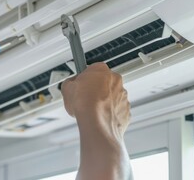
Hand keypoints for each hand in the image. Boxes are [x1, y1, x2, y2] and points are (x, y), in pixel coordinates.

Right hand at [61, 63, 132, 179]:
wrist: (96, 123)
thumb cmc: (84, 105)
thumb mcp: (67, 88)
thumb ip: (70, 82)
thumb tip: (70, 84)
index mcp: (101, 70)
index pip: (93, 69)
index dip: (85, 78)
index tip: (81, 83)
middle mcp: (116, 80)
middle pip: (104, 82)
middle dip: (96, 89)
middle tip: (84, 98)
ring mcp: (123, 95)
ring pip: (112, 96)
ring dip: (104, 102)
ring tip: (91, 111)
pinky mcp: (126, 110)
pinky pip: (117, 110)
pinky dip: (110, 113)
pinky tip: (99, 118)